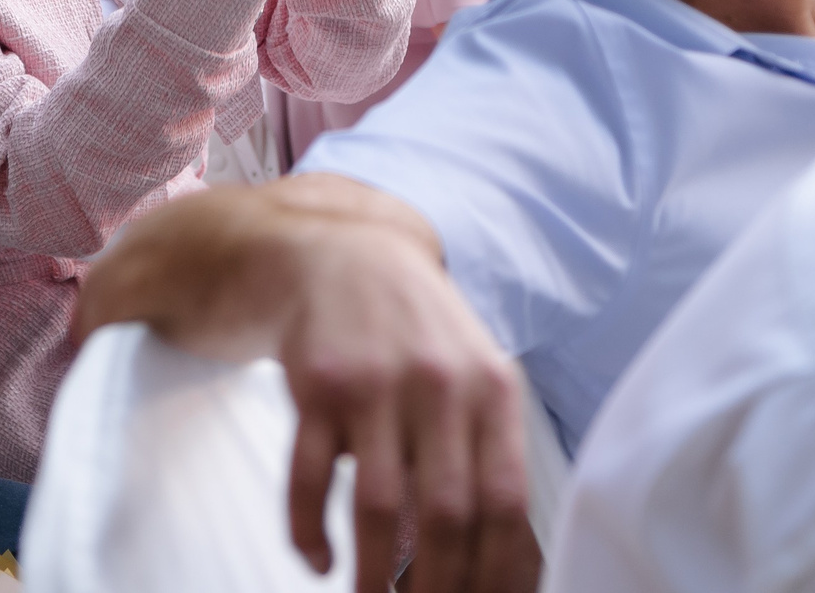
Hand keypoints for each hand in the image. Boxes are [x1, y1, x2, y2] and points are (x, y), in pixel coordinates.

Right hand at [79, 178, 534, 592]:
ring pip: (378, 505)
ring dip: (371, 573)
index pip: (505, 502)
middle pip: (445, 513)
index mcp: (492, 390)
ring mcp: (374, 384)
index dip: (495, 571)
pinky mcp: (315, 386)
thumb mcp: (472, 376)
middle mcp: (438, 385)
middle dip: (435, 584)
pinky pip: (309, 477)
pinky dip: (309, 531)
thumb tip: (505, 561)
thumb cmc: (418, 335)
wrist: (343, 254)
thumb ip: (487, 454)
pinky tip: (316, 558)